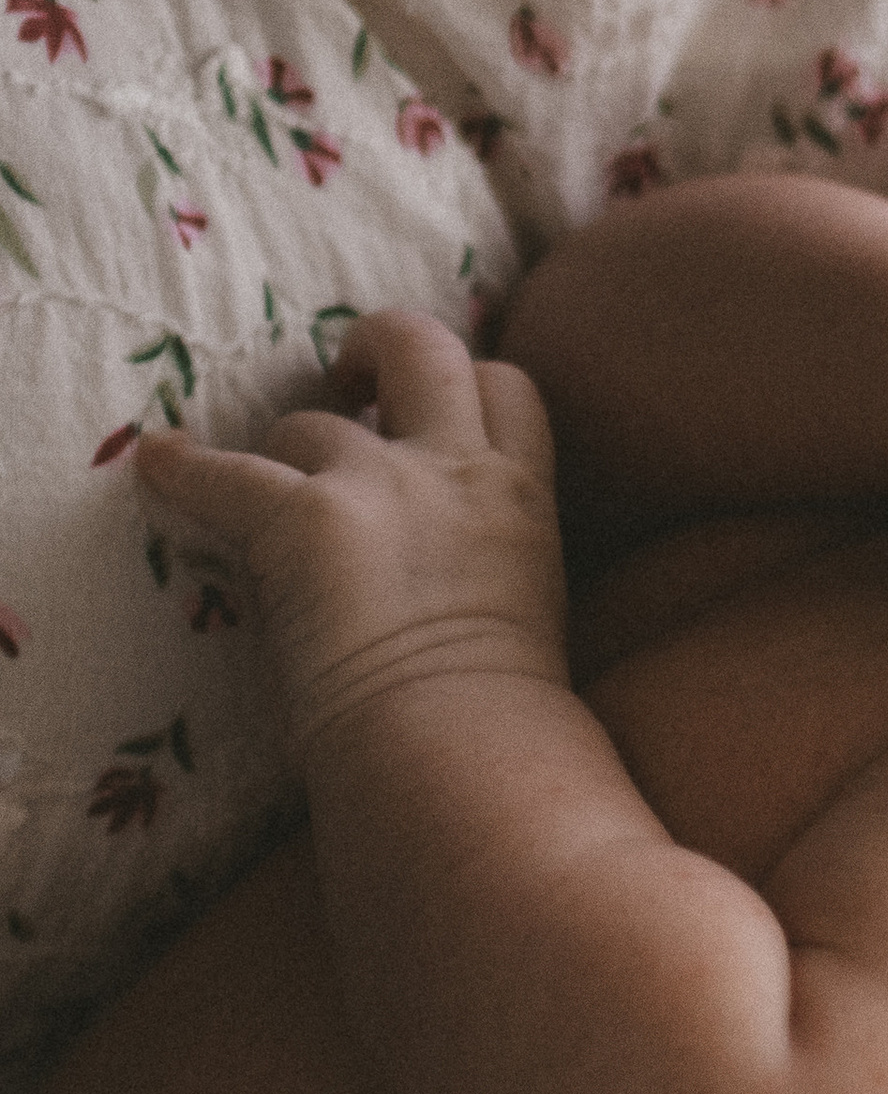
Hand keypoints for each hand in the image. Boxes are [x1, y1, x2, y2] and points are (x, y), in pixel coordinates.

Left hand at [135, 311, 569, 763]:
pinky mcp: (306, 518)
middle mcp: (455, 468)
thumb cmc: (502, 722)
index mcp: (521, 497)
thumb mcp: (526, 613)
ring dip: (285, 448)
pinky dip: (184, 468)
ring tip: (259, 486)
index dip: (467, 387)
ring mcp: (382, 484)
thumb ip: (495, 569)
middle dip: (379, 344)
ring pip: (313, 419)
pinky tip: (155, 461)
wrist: (465, 749)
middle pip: (424, 347)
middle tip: (349, 375)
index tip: (432, 410)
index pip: (509, 391)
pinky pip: (225, 475)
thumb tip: (455, 591)